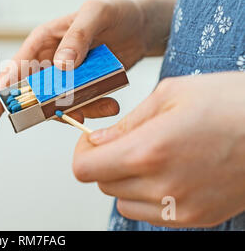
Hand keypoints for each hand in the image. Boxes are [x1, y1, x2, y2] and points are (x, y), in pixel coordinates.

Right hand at [0, 0, 174, 132]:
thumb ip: (77, 36)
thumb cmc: (114, 12)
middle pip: (27, 95)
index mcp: (42, 42)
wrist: (140, 26)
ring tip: (107, 106)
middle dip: (30, 112)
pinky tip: (111, 104)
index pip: (13, 71)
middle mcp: (47, 63)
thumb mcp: (96, 14)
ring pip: (56, 106)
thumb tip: (59, 66)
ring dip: (76, 112)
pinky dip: (93, 110)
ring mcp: (63, 79)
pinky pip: (79, 107)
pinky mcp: (80, 89)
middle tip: (34, 122)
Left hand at [73, 72, 244, 227]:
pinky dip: (148, 196)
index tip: (91, 140)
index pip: (85, 169)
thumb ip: (127, 123)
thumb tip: (97, 140)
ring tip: (148, 157)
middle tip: (123, 142)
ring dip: (124, 181)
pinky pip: (152, 214)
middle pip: (103, 184)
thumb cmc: (232, 103)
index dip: (82, 152)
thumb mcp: (171, 94)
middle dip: (104, 161)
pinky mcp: (199, 217)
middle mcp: (162, 186)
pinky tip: (167, 172)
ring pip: (124, 201)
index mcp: (149, 150)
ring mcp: (182, 207)